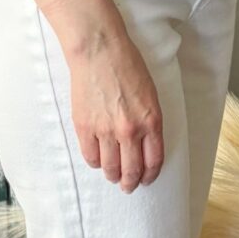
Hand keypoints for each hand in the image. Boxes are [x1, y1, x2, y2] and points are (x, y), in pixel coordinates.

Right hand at [63, 18, 163, 191]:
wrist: (100, 51)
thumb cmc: (127, 66)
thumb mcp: (151, 94)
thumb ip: (149, 121)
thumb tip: (144, 143)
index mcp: (151, 121)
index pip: (154, 161)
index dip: (150, 174)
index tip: (147, 179)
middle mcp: (130, 130)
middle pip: (132, 170)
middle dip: (131, 182)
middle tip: (129, 186)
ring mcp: (105, 130)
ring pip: (110, 167)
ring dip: (113, 176)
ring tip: (113, 176)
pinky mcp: (84, 127)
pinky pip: (90, 156)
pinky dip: (95, 163)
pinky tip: (98, 161)